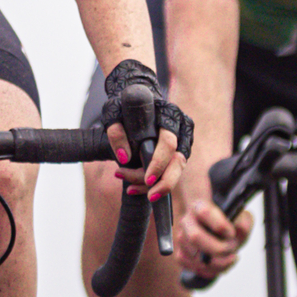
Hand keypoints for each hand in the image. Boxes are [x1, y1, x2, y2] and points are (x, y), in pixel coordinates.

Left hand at [100, 59, 189, 199]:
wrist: (135, 101)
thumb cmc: (124, 106)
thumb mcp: (113, 113)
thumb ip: (115, 132)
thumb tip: (123, 158)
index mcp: (169, 116)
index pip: (168, 143)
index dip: (159, 163)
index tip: (148, 178)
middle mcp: (181, 130)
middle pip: (179, 161)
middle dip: (165, 182)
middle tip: (150, 196)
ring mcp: (182, 142)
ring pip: (175, 170)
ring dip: (156, 185)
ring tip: (131, 189)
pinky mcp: (178, 153)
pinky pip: (169, 172)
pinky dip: (153, 183)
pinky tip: (133, 187)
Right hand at [176, 175, 253, 281]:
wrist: (220, 233)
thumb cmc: (230, 224)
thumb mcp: (242, 219)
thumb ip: (243, 223)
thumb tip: (237, 229)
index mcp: (201, 206)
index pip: (204, 212)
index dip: (220, 225)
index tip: (231, 233)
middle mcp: (187, 220)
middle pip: (195, 237)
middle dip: (218, 248)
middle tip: (232, 248)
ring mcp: (182, 238)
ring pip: (195, 256)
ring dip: (219, 262)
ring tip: (229, 257)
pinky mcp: (181, 255)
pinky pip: (194, 268)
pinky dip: (211, 271)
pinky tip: (219, 264)